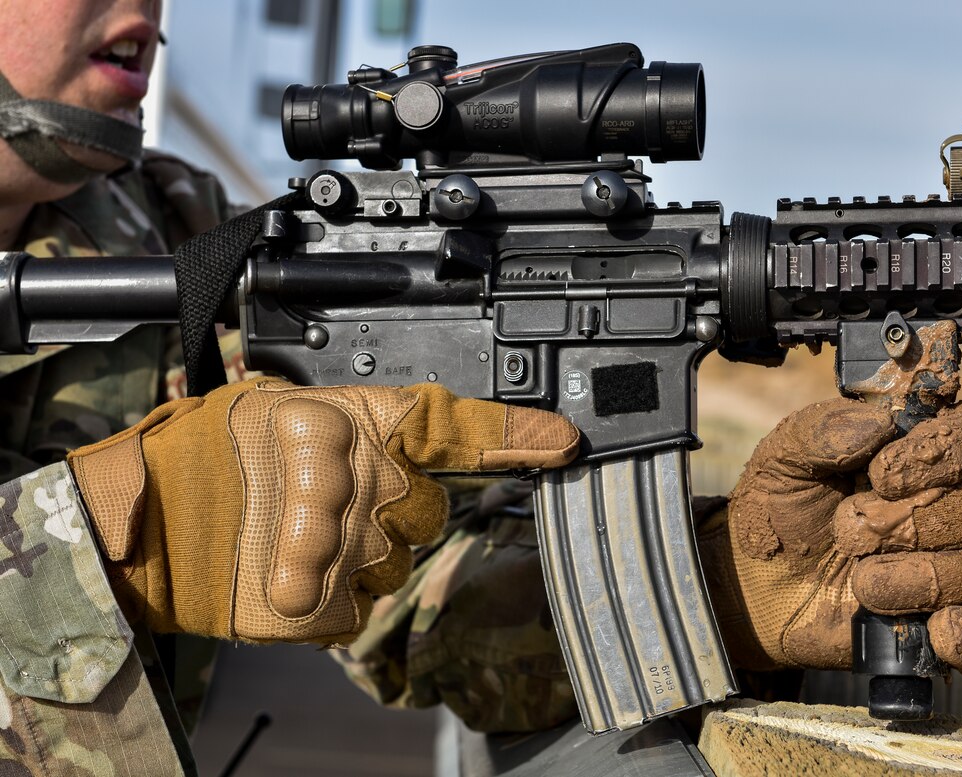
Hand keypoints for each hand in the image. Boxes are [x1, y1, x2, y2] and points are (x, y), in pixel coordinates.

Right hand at [68, 378, 578, 644]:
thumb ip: (352, 429)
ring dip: (355, 554)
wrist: (140, 526)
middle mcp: (361, 481)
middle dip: (393, 508)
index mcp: (349, 420)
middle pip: (425, 510)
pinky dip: (327, 595)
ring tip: (293, 536)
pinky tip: (286, 573)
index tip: (564, 441)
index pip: (452, 426)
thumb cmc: (204, 460)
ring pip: (392, 563)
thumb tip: (408, 449)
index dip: (514, 432)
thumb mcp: (276, 409)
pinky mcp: (326, 606)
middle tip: (333, 502)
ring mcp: (347, 550)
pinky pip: (357, 606)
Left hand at [699, 397, 961, 674]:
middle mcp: (957, 507)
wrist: (757, 583)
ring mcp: (959, 567)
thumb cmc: (781, 509)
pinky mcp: (948, 623)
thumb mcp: (783, 458)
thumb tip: (880, 424)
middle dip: (912, 520)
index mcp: (925, 454)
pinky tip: (937, 629)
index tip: (883, 473)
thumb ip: (822, 429)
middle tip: (850, 529)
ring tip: (860, 580)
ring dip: (918, 577)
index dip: (950, 451)